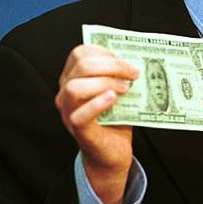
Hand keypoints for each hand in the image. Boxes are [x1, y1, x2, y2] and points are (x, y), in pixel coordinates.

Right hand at [55, 44, 138, 203]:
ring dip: (104, 83)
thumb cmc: (116, 117)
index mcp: (74, 76)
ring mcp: (68, 110)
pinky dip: (97, 103)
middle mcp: (66, 91)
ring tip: (125, 88)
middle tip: (133, 73)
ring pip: (75, 87)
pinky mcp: (77, 128)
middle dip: (111, 65)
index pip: (81, 53)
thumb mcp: (118, 90)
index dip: (105, 52)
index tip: (126, 59)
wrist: (113, 151)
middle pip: (81, 66)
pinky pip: (80, 114)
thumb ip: (120, 74)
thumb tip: (136, 59)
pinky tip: (113, 99)